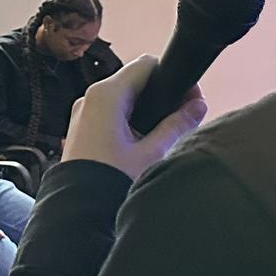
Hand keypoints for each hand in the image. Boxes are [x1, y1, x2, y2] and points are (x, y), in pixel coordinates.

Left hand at [62, 54, 206, 179]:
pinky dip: (131, 119)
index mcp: (106, 95)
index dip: (172, 76)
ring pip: (124, 97)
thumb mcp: (151, 153)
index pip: (146, 65)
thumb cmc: (110, 180)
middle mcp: (90, 97)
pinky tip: (146, 140)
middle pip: (136, 80)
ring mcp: (83, 112)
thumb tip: (199, 105)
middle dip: (162, 94)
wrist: (76, 210)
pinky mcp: (81, 127)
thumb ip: (177, 125)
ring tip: (168, 131)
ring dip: (147, 108)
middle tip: (185, 116)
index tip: (191, 98)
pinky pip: (111, 112)